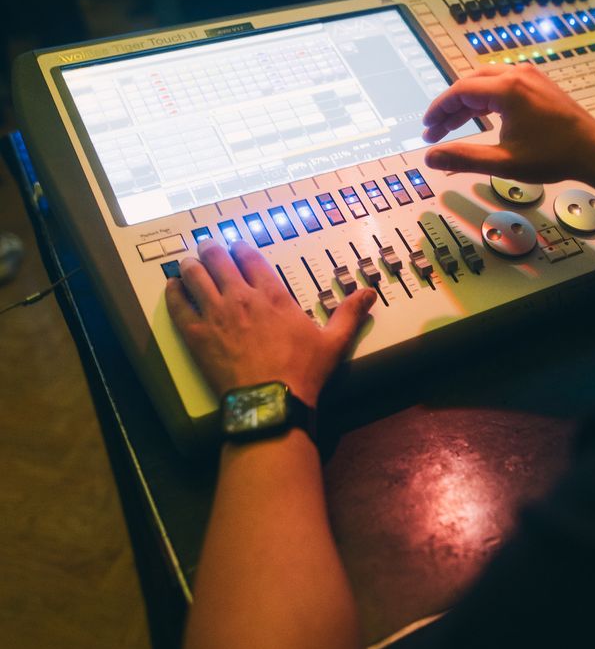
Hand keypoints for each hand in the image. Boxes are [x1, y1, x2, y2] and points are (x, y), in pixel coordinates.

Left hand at [165, 240, 375, 406]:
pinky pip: (178, 304)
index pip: (250, 256)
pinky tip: (173, 286)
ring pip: (195, 274)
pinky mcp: (196, 334)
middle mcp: (241, 297)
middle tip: (209, 247)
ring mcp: (216, 313)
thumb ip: (349, 313)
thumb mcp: (333, 342)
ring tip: (189, 262)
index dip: (242, 247)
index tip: (238, 246)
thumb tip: (368, 294)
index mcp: (272, 294)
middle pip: (218, 258)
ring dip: (191, 265)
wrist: (271, 402)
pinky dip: (174, 291)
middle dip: (212, 249)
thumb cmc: (302, 372)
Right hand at [423, 65, 594, 183]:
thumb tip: (431, 157)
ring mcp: (530, 76)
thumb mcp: (503, 162)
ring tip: (452, 128)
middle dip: (449, 107)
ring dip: (466, 103)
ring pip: (485, 82)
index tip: (427, 127)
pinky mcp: (537, 83)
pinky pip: (501, 84)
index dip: (438, 110)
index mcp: (508, 89)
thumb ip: (463, 158)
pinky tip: (479, 118)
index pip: (459, 91)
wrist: (592, 151)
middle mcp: (517, 75)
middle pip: (469, 83)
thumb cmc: (553, 157)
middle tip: (435, 132)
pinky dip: (485, 99)